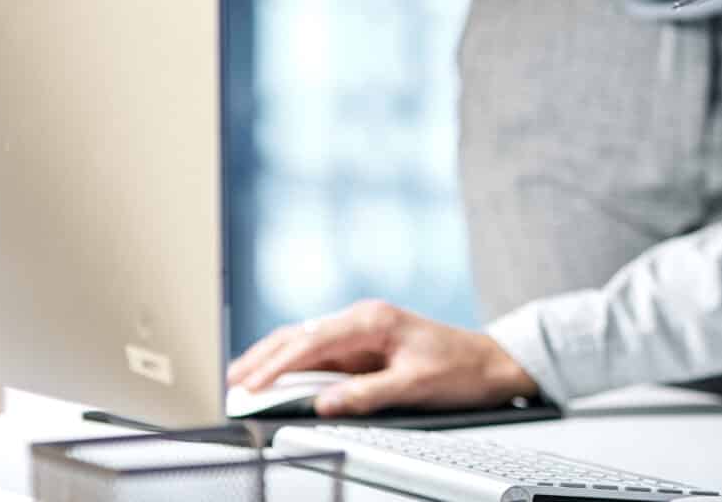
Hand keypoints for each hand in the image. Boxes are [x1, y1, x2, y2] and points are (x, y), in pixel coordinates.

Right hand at [226, 299, 538, 416]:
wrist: (489, 362)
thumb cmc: (460, 369)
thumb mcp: (414, 385)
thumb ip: (367, 394)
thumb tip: (324, 403)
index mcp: (373, 320)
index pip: (312, 341)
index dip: (277, 366)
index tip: (251, 385)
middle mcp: (363, 319)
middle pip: (300, 336)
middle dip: (263, 358)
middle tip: (232, 383)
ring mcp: (362, 331)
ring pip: (305, 342)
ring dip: (273, 359)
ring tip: (241, 379)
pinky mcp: (364, 345)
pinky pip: (320, 353)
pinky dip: (293, 364)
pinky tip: (275, 376)